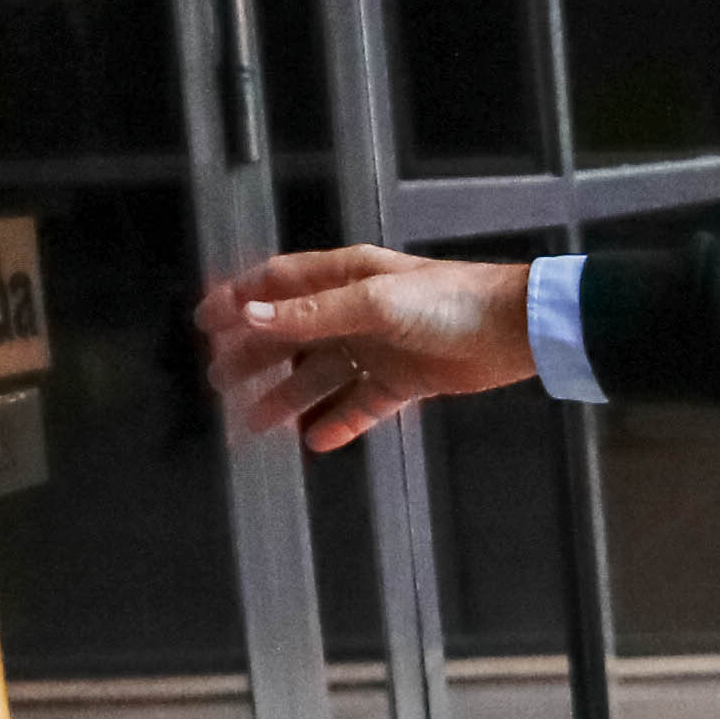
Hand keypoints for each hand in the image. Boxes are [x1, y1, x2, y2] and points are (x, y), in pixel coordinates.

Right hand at [195, 246, 536, 447]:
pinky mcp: (405, 381)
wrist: (515, 331)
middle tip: (219, 384)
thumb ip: (313, 313)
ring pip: (321, 375)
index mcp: (346, 278)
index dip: (239, 301)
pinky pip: (362, 404)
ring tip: (253, 424)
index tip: (204, 324)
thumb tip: (252, 314)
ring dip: (287, 397)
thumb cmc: (451, 301)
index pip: (278, 286)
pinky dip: (339, 421)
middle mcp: (357, 311)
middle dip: (254, 357)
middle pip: (292, 335)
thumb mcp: (375, 303)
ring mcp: (380, 347)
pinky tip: (315, 441)